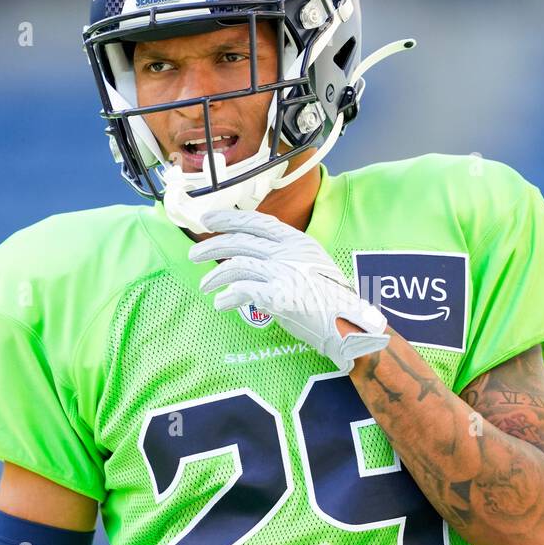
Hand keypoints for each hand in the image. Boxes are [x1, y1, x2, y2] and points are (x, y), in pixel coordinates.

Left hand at [189, 210, 389, 371]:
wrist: (350, 325)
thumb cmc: (330, 300)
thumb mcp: (311, 266)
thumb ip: (285, 258)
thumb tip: (254, 258)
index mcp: (297, 241)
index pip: (257, 222)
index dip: (230, 219)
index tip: (208, 220)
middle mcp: (289, 251)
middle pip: (241, 242)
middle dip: (212, 247)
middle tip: (193, 254)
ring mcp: (284, 271)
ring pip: (237, 266)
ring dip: (216, 276)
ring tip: (206, 286)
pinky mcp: (279, 295)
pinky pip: (243, 290)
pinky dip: (228, 296)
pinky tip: (220, 303)